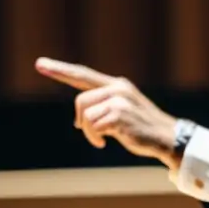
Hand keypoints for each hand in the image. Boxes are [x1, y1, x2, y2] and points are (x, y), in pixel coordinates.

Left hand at [35, 58, 178, 166]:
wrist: (168, 138)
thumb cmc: (143, 128)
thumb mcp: (123, 111)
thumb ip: (103, 106)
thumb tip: (80, 119)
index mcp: (117, 85)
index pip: (83, 75)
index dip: (60, 70)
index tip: (40, 65)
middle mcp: (118, 89)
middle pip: (80, 100)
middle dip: (80, 119)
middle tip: (88, 132)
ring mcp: (119, 101)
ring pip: (85, 115)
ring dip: (89, 132)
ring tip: (100, 139)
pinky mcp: (119, 115)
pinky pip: (93, 127)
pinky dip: (95, 138)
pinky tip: (105, 142)